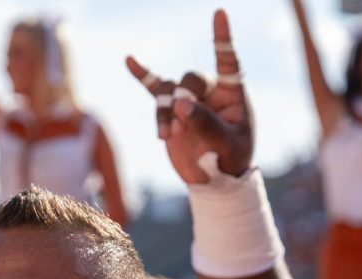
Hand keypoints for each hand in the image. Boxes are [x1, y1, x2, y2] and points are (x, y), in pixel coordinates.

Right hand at [125, 9, 252, 183]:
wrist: (214, 178)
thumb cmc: (230, 159)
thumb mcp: (227, 145)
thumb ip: (207, 124)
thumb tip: (180, 104)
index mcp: (232, 94)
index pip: (228, 61)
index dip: (223, 38)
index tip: (220, 13)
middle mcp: (210, 92)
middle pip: (191, 79)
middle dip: (182, 100)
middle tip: (179, 127)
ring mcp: (188, 99)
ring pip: (169, 92)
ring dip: (164, 113)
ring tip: (167, 136)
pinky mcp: (170, 110)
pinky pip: (155, 89)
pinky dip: (144, 76)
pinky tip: (130, 60)